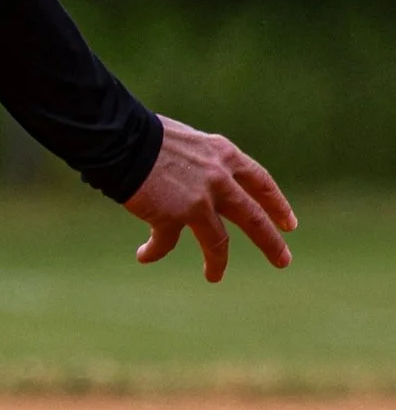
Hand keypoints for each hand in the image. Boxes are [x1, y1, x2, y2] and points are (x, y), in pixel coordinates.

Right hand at [124, 115, 296, 282]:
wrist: (120, 139)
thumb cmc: (143, 133)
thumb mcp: (186, 141)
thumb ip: (199, 161)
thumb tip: (195, 178)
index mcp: (223, 155)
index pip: (260, 182)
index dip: (276, 204)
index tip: (289, 223)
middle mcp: (218, 180)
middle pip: (253, 218)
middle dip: (270, 242)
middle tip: (283, 261)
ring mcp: (198, 201)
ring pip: (218, 242)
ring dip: (217, 262)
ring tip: (214, 276)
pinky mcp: (171, 217)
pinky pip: (166, 242)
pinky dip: (155, 249)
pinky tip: (145, 255)